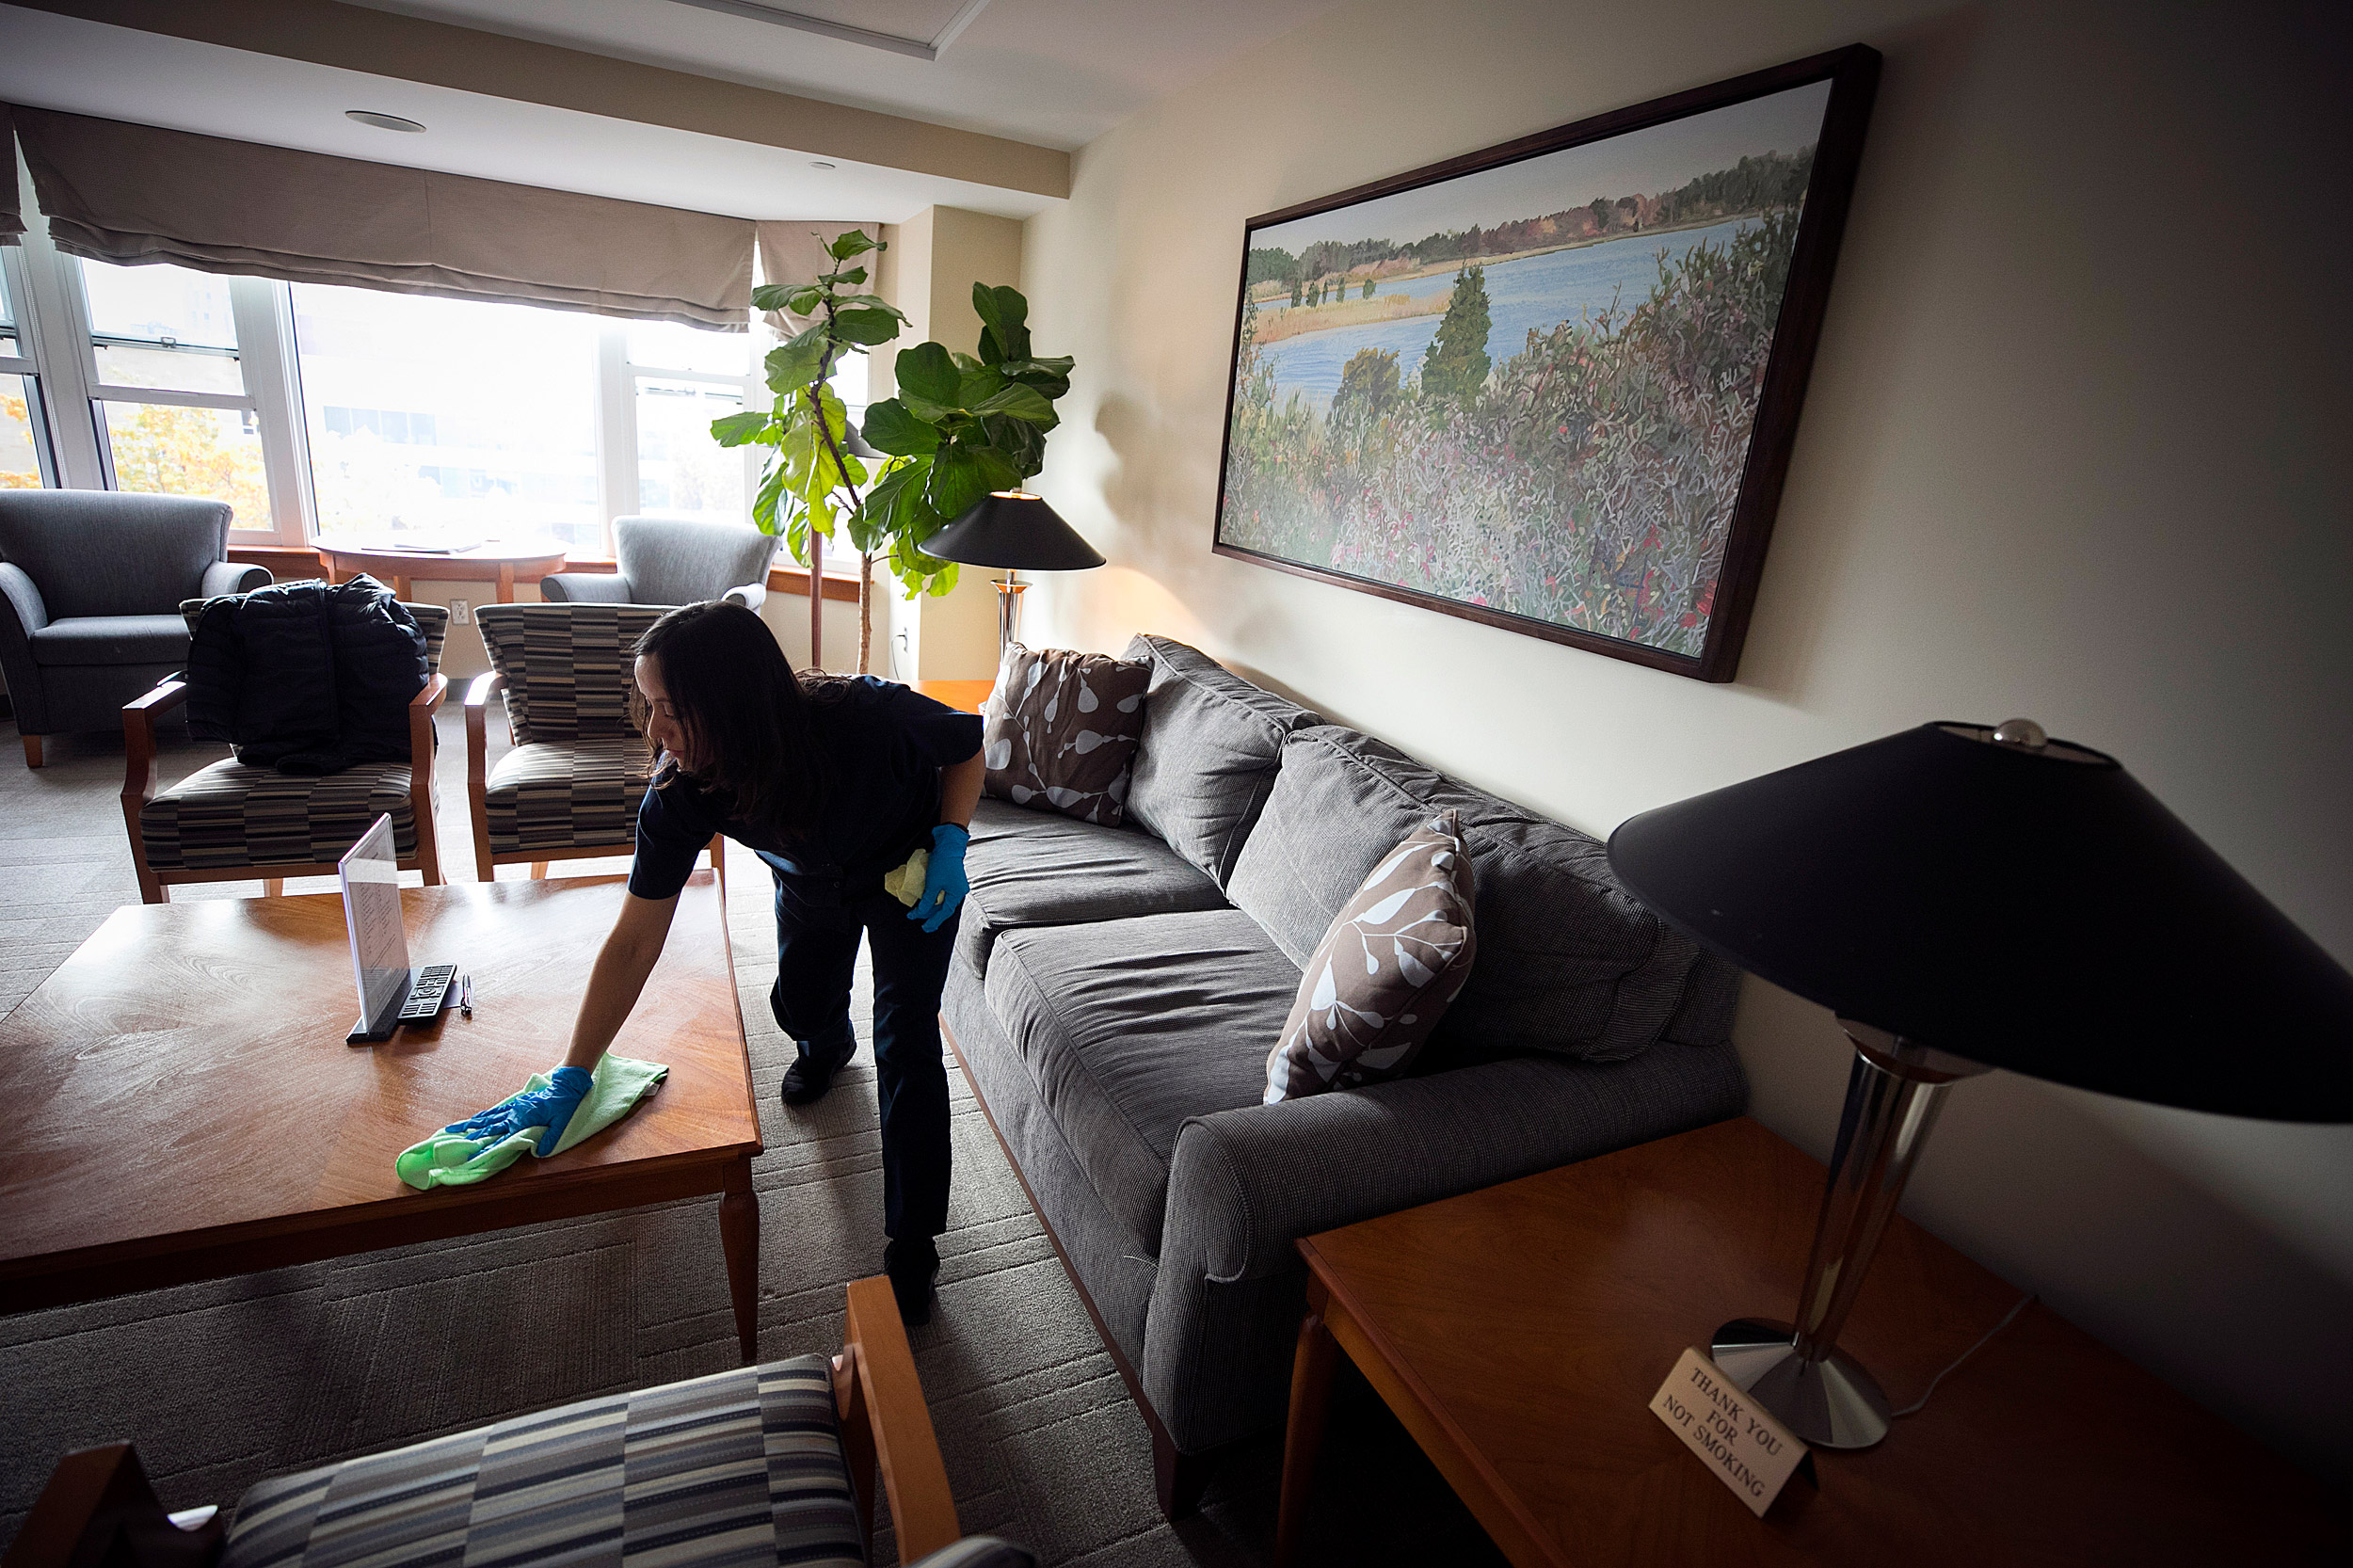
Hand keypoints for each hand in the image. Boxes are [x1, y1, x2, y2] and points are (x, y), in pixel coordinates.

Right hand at [443, 1065, 593, 1156]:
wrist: (566, 1084)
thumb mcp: (561, 1124)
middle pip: (488, 1128)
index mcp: (522, 1122)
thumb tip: (537, 1152)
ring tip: (455, 1128)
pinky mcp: (517, 1104)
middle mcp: (514, 1115)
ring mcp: (514, 1109)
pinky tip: (477, 1118)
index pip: (501, 1139)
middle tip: (454, 1143)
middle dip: (471, 1136)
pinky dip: (485, 1115)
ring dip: (472, 1124)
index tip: (471, 1156)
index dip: (486, 1149)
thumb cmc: (564, 1104)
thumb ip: (549, 1139)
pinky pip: (497, 1111)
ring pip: (489, 1118)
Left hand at [908, 823, 969, 932]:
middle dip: (932, 916)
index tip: (924, 927)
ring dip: (933, 907)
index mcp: (956, 895)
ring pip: (944, 902)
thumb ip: (927, 900)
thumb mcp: (932, 884)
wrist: (949, 846)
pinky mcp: (952, 880)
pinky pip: (944, 895)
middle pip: (945, 908)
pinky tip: (929, 901)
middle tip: (922, 924)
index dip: (933, 921)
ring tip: (923, 913)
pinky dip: (936, 899)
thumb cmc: (942, 864)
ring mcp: (956, 886)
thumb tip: (921, 912)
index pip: (944, 913)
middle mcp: (959, 892)